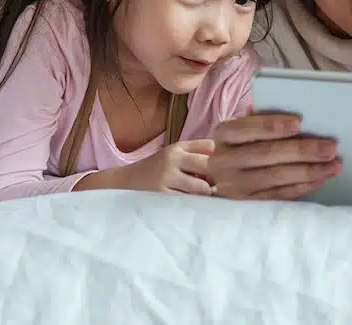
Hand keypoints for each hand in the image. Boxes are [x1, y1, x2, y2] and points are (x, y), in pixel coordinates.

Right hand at [76, 139, 215, 194]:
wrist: (123, 184)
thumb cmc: (155, 171)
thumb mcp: (173, 157)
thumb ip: (197, 156)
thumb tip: (228, 166)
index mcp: (178, 147)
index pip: (211, 146)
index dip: (223, 158)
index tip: (227, 169)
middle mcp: (173, 159)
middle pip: (210, 165)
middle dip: (218, 178)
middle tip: (218, 187)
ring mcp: (166, 177)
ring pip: (202, 187)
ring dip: (206, 194)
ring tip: (202, 197)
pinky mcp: (162, 195)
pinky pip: (188, 201)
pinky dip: (194, 204)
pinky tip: (190, 205)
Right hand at [207, 112, 341, 199]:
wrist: (219, 176)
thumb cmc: (240, 144)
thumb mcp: (243, 128)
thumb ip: (261, 119)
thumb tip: (295, 115)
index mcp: (224, 135)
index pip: (246, 128)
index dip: (271, 126)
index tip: (298, 123)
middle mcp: (225, 161)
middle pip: (267, 154)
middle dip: (302, 150)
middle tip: (330, 147)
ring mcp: (236, 186)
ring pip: (276, 177)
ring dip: (309, 171)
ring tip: (333, 165)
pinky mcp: (249, 203)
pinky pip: (280, 195)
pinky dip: (303, 186)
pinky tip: (320, 178)